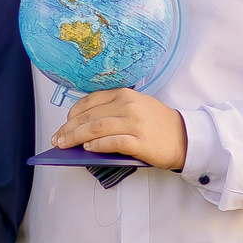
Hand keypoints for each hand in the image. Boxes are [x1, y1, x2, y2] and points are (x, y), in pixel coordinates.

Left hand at [52, 89, 187, 170]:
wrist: (186, 137)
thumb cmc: (157, 124)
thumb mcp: (136, 106)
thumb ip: (113, 110)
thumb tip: (83, 125)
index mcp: (125, 94)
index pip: (90, 102)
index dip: (72, 114)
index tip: (62, 125)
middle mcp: (128, 106)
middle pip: (89, 117)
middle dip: (68, 129)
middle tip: (57, 139)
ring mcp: (134, 123)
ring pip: (96, 129)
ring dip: (76, 138)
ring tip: (64, 145)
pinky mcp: (140, 142)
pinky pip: (113, 142)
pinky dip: (97, 145)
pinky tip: (87, 148)